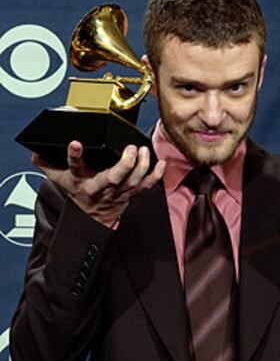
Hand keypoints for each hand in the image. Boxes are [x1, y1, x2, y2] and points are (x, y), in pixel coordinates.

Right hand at [32, 141, 165, 226]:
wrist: (93, 217)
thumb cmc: (80, 194)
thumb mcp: (62, 181)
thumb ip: (49, 166)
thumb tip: (35, 154)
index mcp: (82, 181)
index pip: (75, 167)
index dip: (75, 156)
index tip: (76, 143)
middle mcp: (101, 187)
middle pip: (113, 178)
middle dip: (124, 165)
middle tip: (130, 149)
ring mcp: (119, 192)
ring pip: (133, 182)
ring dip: (142, 167)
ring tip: (144, 150)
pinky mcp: (131, 194)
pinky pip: (146, 187)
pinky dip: (155, 176)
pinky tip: (161, 164)